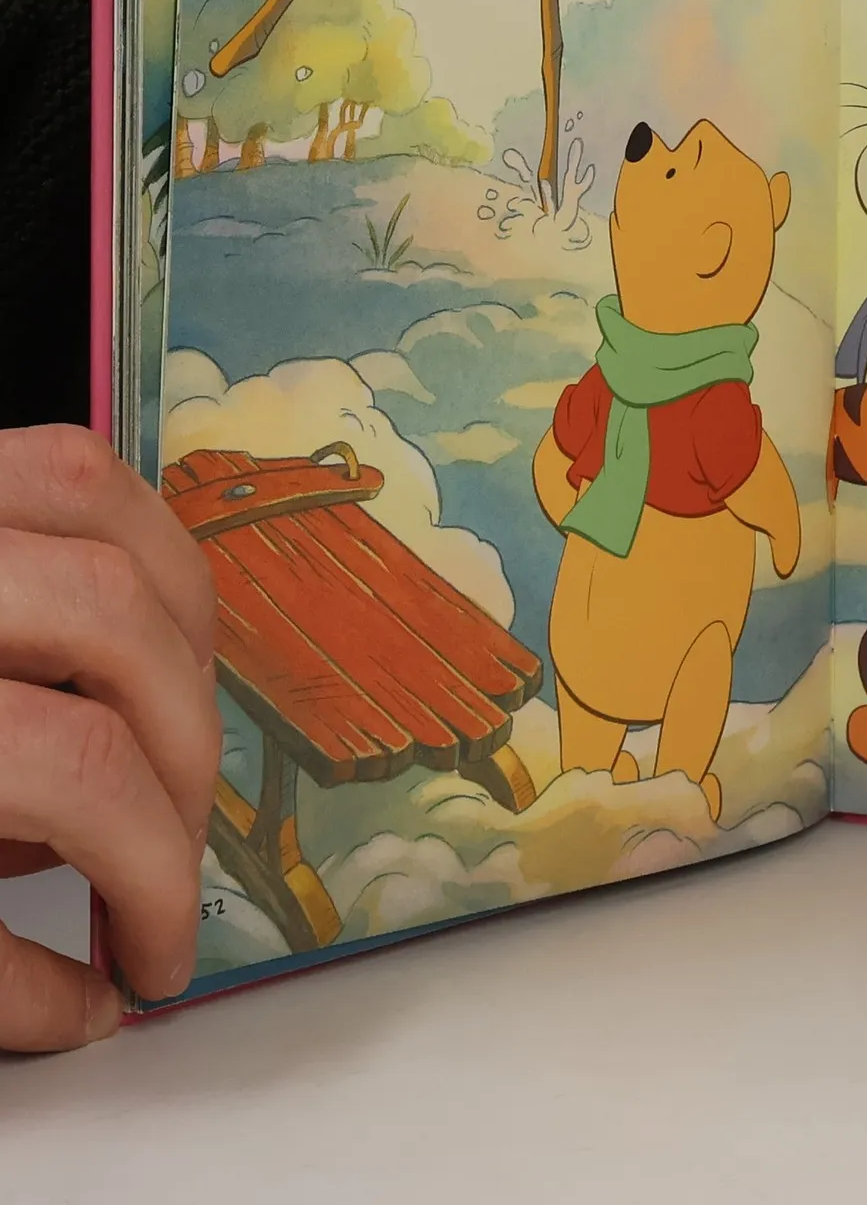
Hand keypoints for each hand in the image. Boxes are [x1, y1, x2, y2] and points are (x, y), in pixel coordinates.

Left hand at [0, 429, 219, 1047]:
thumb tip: (79, 1001)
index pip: (77, 773)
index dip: (149, 877)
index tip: (148, 957)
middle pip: (123, 643)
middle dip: (183, 769)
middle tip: (168, 859)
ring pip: (123, 535)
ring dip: (183, 652)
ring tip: (169, 743)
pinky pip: (77, 470)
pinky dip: (136, 549)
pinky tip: (134, 630)